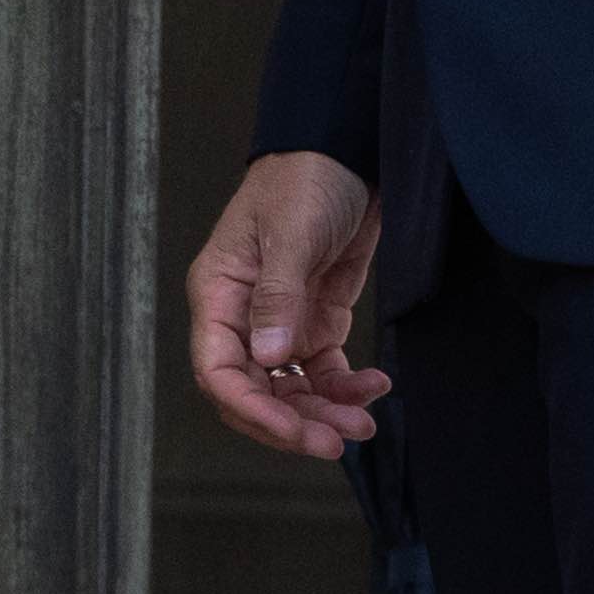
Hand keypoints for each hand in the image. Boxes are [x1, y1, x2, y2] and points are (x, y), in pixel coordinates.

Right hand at [186, 150, 391, 458]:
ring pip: (292, 391)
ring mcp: (281, 323)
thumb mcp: (291, 232)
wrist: (347, 151)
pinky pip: (324, 372)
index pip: (219, 370)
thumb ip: (278, 295)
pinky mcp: (316, 321)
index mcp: (221, 294)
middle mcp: (244, 317)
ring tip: (363, 423)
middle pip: (255, 392)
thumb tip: (268, 355)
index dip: (251, 409)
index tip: (292, 430)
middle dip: (293, 423)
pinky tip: (374, 388)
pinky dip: (347, 388)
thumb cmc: (305, 177)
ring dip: (325, 412)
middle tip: (336, 442)